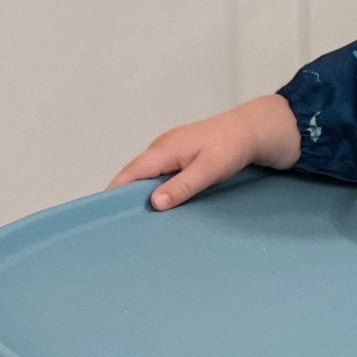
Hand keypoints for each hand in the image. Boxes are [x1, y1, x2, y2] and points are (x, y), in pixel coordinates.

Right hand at [108, 94, 301, 211]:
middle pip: (134, 177)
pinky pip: (160, 175)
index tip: (105, 216)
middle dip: (127, 199)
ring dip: (144, 196)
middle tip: (124, 226)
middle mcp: (161, 149)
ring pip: (147, 177)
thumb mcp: (208, 170)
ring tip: (141, 221)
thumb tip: (155, 203)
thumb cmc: (232, 146)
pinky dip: (157, 190)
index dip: (113, 194)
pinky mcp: (179, 156)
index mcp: (163, 149)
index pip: (128, 175)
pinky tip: (163, 206)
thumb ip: (182, 186)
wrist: (252, 130)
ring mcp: (169, 152)